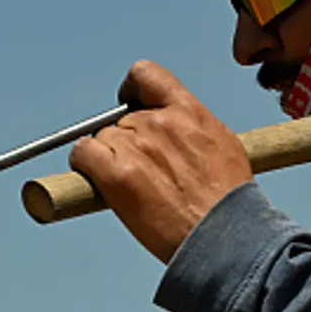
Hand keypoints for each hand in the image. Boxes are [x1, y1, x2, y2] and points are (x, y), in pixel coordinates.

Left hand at [69, 60, 253, 263]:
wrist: (223, 236)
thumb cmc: (228, 202)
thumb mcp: (223, 146)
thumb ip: (193, 129)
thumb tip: (180, 132)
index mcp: (189, 112)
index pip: (146, 74)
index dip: (131, 89)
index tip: (129, 105)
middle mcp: (160, 123)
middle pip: (121, 118)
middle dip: (125, 141)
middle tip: (140, 170)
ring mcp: (137, 146)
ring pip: (101, 138)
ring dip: (107, 158)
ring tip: (130, 186)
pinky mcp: (118, 175)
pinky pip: (82, 153)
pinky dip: (84, 165)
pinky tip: (98, 181)